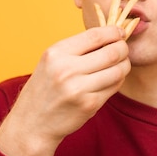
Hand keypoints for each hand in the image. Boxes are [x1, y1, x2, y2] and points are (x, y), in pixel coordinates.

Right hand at [0, 26, 129, 155]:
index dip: (114, 32)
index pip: (95, 35)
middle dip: (123, 49)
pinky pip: (114, 87)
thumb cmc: (44, 89)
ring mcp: (78, 89)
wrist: (32, 123)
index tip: (120, 32)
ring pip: (118, 71)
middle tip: (124, 50)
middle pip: (112, 52)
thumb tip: (111, 35)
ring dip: (124, 66)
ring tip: (121, 65)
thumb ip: (77, 49)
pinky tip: (112, 80)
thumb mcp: (51, 62)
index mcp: (56, 53)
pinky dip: (117, 81)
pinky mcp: (89, 105)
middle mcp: (66, 70)